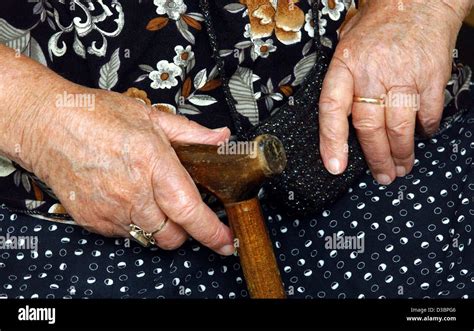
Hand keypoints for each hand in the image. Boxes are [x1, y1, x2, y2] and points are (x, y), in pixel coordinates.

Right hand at [27, 84, 234, 254]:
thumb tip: (220, 137)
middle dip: (184, 229)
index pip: (191, 211)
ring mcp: (111, 211)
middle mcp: (133, 193)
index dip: (213, 232)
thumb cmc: (95, 116)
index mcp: (153, 164)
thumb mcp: (150, 117)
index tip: (227, 241)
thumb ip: (192, 134)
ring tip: (149, 198)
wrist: (47, 124)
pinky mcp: (94, 221)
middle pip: (173, 237)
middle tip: (181, 209)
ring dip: (158, 226)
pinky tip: (127, 198)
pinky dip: (133, 222)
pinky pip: (124, 234)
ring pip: (150, 238)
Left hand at [319, 0, 465, 184]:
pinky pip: (428, 114)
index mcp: (345, 66)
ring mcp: (404, 76)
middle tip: (381, 175)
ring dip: (401, 153)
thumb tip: (337, 112)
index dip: (332, 141)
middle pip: (370, 127)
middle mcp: (373, 73)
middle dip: (376, 158)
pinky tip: (422, 136)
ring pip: (399, 128)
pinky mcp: (431, 77)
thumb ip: (341, 76)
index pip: (332, 109)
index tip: (335, 165)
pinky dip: (426, 130)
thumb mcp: (346, 42)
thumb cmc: (380, 22)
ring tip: (401, 167)